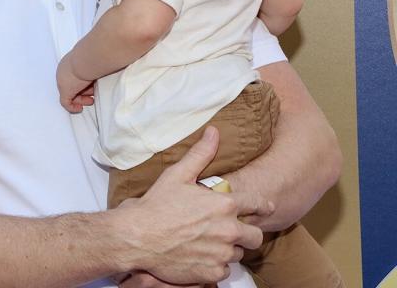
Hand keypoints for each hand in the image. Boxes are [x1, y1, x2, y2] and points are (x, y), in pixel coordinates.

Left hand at [56, 58, 94, 112]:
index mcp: (68, 63)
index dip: (83, 84)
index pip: (73, 76)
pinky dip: (72, 107)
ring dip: (81, 99)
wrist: (87, 59)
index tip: (93, 87)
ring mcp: (62, 81)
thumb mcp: (91, 62)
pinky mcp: (64, 91)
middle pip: (72, 85)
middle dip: (82, 93)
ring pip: (70, 94)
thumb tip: (100, 69)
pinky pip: (65, 103)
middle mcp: (63, 71)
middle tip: (92, 96)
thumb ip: (92, 68)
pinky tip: (80, 108)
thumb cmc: (92, 57)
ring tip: (91, 100)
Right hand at [116, 127, 272, 284]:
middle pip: (255, 236)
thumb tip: (214, 131)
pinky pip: (223, 271)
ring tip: (208, 243)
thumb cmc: (156, 205)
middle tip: (229, 231)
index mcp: (224, 205)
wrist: (138, 236)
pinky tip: (199, 257)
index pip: (258, 206)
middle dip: (246, 233)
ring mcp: (221, 254)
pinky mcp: (212, 272)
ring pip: (238, 254)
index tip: (266, 208)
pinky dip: (214, 266)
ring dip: (227, 249)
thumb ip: (201, 154)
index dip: (262, 207)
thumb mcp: (177, 174)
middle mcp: (229, 230)